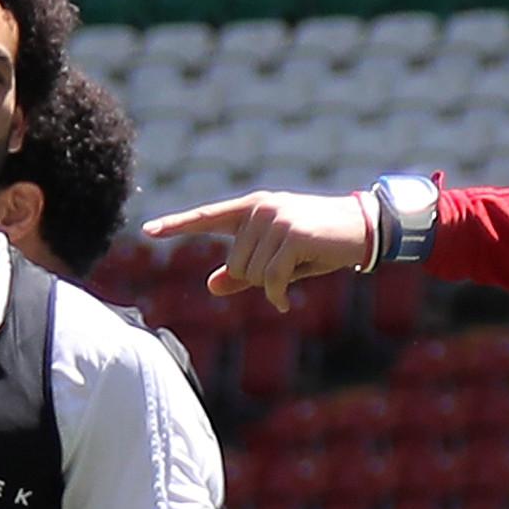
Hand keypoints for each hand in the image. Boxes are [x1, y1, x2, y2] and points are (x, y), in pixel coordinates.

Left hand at [140, 189, 374, 307]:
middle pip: (235, 265)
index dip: (176, 225)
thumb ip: (242, 271)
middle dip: (259, 277)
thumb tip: (212, 285)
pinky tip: (288, 299)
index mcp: (250, 209)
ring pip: (252, 274)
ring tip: (299, 265)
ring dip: (273, 283)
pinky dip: (278, 295)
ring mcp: (275, 219)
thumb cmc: (317, 245)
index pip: (206, 218)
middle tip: (289, 265)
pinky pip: (270, 280)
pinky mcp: (292, 234)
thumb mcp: (276, 259)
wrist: (361, 229)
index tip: (148, 230)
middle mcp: (259, 209)